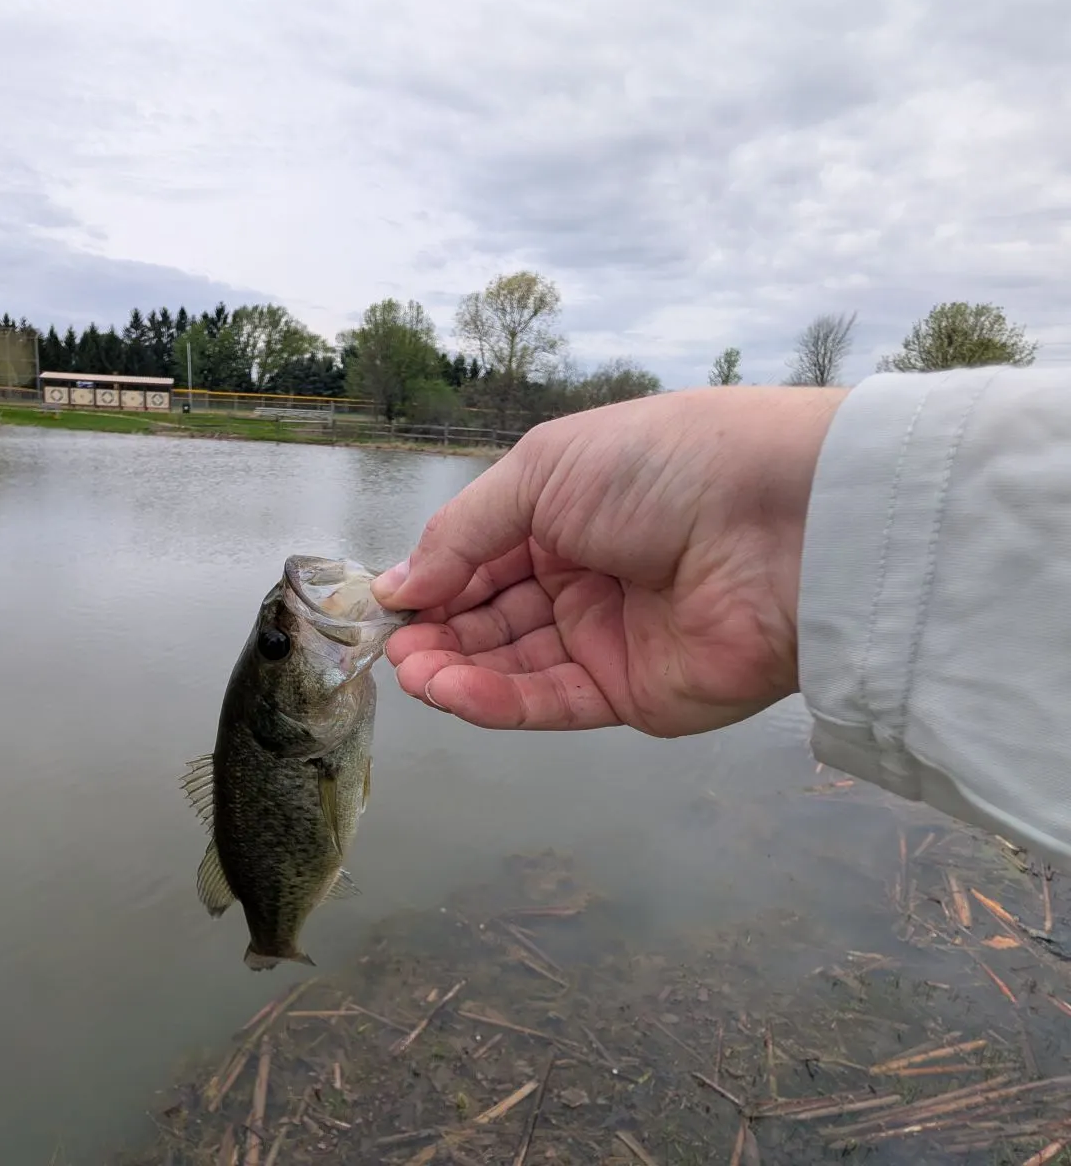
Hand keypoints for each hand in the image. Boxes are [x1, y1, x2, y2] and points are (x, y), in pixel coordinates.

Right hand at [370, 386, 846, 736]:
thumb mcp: (543, 471)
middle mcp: (586, 575)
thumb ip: (463, 533)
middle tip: (389, 645)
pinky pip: (553, 700)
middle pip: (492, 614)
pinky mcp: (636, 693)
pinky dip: (496, 699)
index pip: (482, 555)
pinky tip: (449, 689)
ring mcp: (611, 637)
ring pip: (515, 663)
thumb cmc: (661, 468)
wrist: (785, 521)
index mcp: (568, 511)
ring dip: (456, 668)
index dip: (433, 578)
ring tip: (409, 668)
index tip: (384, 602)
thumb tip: (396, 585)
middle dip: (437, 629)